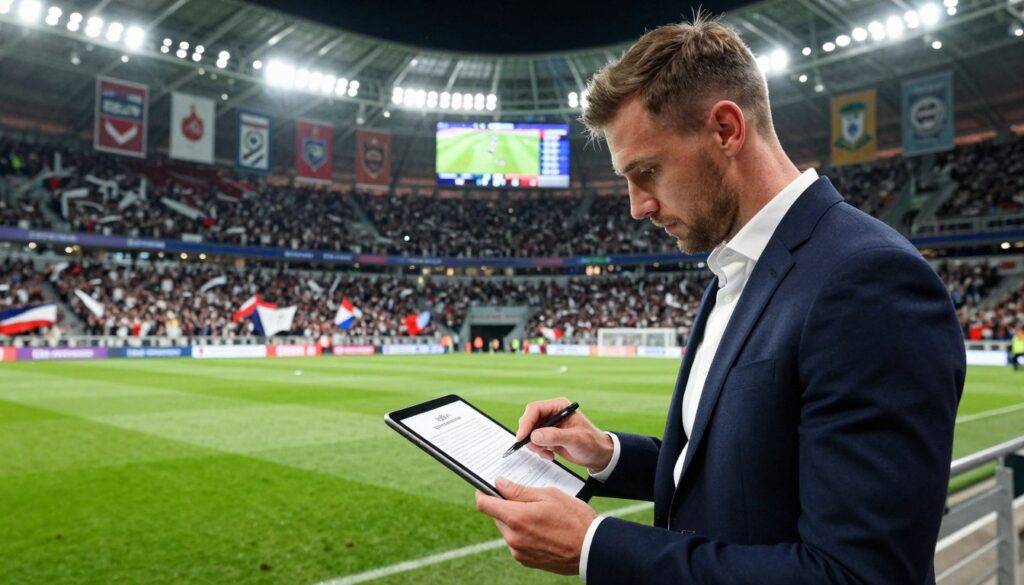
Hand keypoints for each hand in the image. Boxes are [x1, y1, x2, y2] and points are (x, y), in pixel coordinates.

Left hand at [475, 477, 596, 574]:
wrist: (591, 549)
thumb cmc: (574, 519)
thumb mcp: (548, 495)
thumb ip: (519, 490)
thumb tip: (499, 483)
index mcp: (516, 518)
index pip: (484, 504)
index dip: (483, 493)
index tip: (487, 488)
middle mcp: (512, 537)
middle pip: (496, 516)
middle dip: (505, 506)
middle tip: (526, 500)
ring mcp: (518, 551)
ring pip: (506, 529)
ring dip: (515, 521)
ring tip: (539, 517)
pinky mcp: (525, 560)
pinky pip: (516, 542)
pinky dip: (523, 534)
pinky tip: (542, 530)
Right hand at [516, 397, 612, 471]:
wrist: (597, 455)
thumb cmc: (591, 442)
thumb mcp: (574, 439)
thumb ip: (554, 436)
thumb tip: (534, 435)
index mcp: (559, 406)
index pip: (535, 409)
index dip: (526, 422)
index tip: (522, 437)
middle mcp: (552, 414)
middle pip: (529, 420)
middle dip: (529, 436)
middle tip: (537, 449)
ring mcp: (548, 426)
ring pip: (529, 433)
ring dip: (535, 445)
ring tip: (548, 453)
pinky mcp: (547, 437)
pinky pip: (534, 442)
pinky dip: (539, 450)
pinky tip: (550, 455)